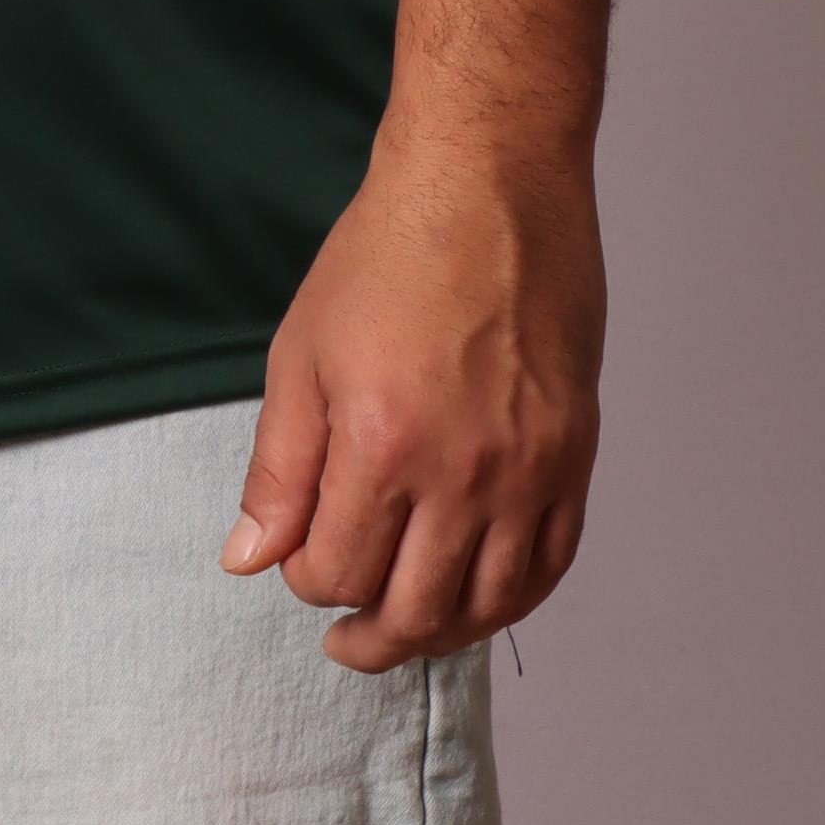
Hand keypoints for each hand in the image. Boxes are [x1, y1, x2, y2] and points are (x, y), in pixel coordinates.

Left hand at [221, 134, 603, 669]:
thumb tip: (249, 560)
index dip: (307, 582)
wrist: (488, 187)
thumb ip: (278, 469)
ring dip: (440, 633)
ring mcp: (528, 471)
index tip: (301, 562)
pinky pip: (550, 566)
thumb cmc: (386, 256)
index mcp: (381, 445)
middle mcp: (462, 474)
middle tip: (347, 637)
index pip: (336, 573)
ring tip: (407, 628)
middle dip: (368, 636)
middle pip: (414, 610)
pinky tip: (478, 597)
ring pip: (487, 605)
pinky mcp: (574, 458)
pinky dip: (511, 600)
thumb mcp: (301, 353)